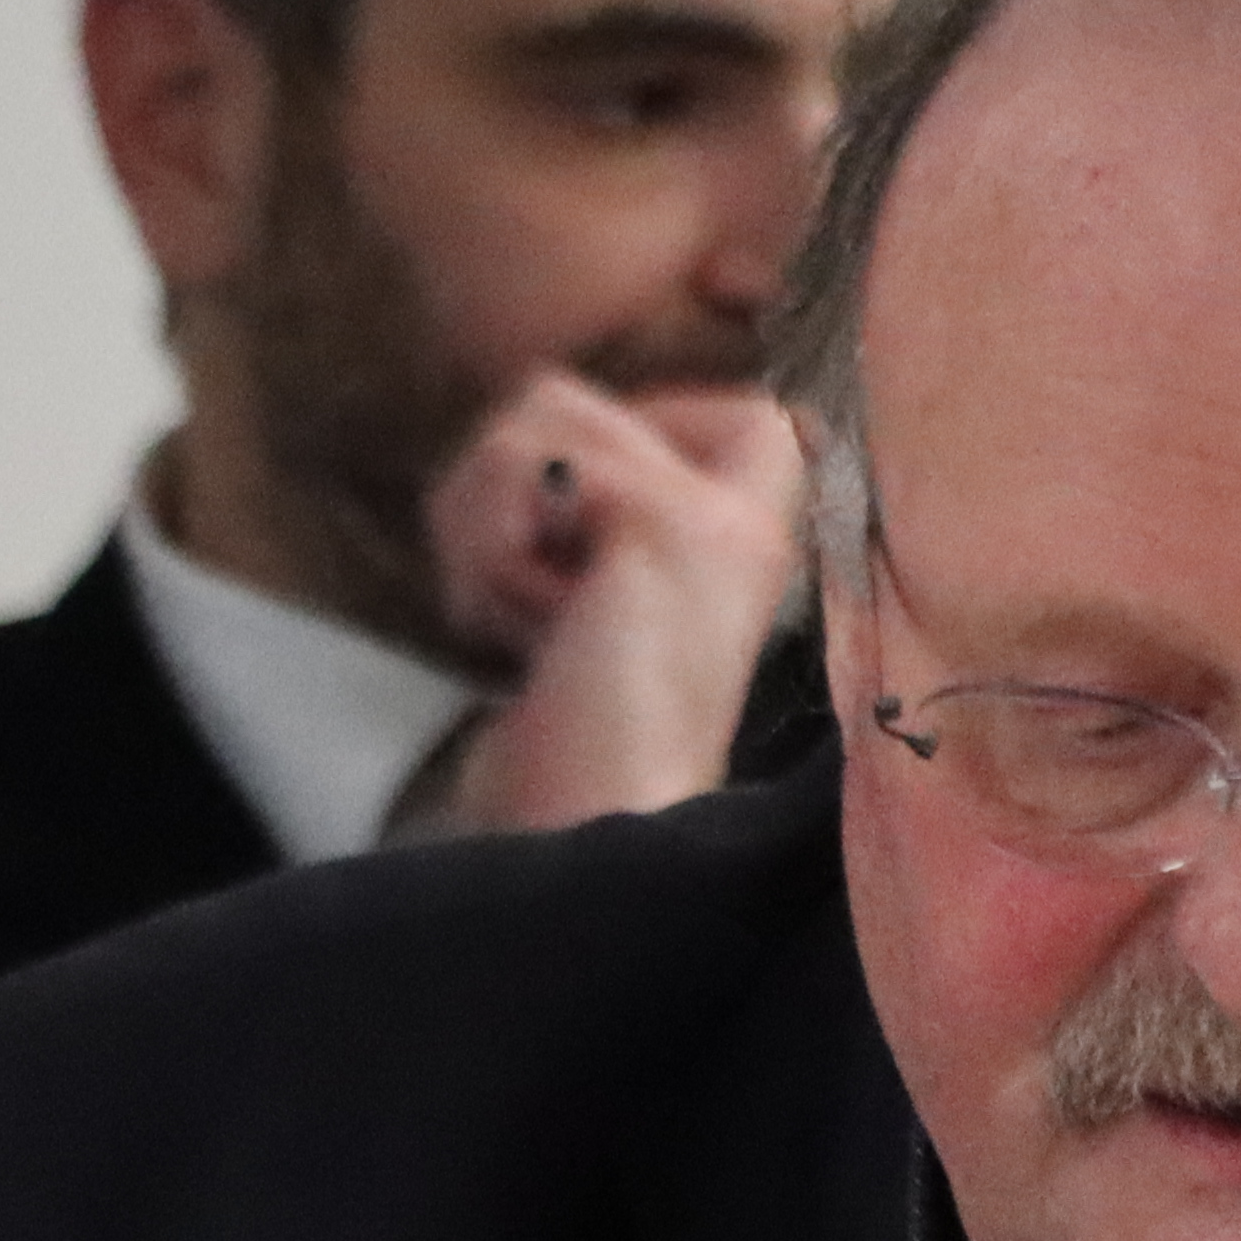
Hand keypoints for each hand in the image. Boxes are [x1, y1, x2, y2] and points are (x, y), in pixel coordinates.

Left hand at [407, 376, 805, 835]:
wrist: (589, 843)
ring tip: (531, 624)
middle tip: (536, 613)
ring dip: (484, 524)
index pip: (709, 402)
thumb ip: (583, 507)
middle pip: (568, 397)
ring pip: (538, 407)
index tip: (566, 538)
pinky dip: (486, 548)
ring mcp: (724, 517)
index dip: (609, 433)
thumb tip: (529, 409)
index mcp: (753, 540)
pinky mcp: (672, 526)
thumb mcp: (586, 598)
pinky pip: (524, 462)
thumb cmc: (572, 751)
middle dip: (499, 497)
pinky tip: (531, 631)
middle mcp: (756, 516)